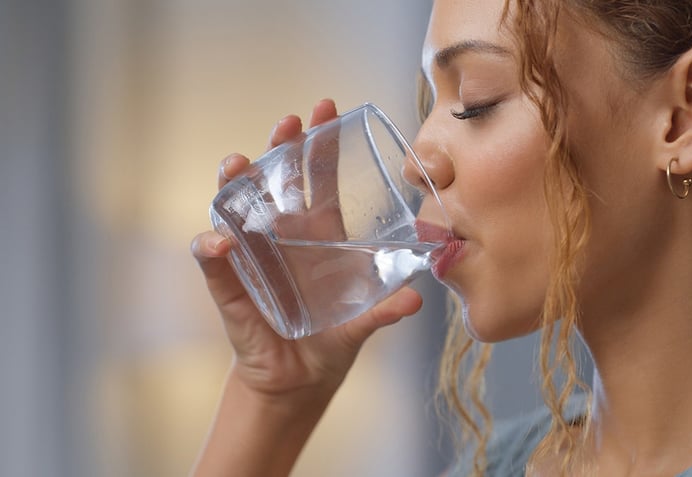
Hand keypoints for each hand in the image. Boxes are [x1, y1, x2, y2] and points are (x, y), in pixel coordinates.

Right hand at [191, 99, 422, 400]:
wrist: (298, 381)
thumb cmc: (331, 342)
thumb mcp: (361, 324)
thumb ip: (383, 310)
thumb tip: (417, 299)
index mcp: (318, 235)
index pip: (318, 178)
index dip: (320, 144)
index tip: (326, 108)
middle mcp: (283, 236)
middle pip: (276, 179)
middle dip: (280, 147)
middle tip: (288, 123)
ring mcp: (254, 255)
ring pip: (238, 206)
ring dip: (235, 182)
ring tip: (238, 163)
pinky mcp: (230, 283)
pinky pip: (214, 259)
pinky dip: (212, 247)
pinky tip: (220, 240)